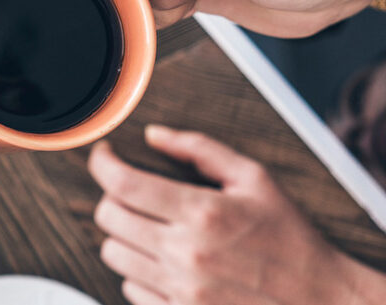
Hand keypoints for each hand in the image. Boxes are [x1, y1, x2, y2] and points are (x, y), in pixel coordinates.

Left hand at [88, 125, 385, 304]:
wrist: (320, 302)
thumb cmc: (290, 240)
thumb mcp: (255, 180)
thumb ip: (200, 149)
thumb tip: (155, 135)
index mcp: (203, 212)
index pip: (122, 183)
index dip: (102, 163)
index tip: (104, 156)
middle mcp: (185, 252)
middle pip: (108, 216)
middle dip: (112, 198)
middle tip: (132, 193)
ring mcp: (180, 289)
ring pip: (112, 253)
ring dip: (123, 236)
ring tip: (151, 229)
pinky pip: (128, 289)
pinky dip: (137, 272)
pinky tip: (162, 262)